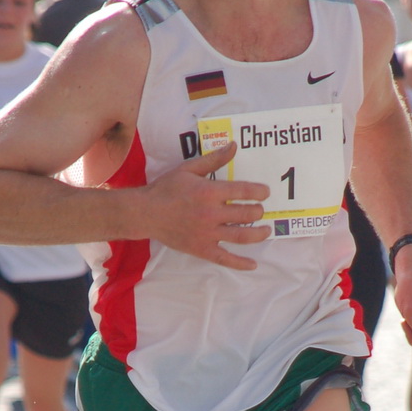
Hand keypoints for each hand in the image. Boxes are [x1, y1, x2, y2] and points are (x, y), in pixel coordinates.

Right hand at [141, 141, 268, 269]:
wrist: (145, 213)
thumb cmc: (166, 189)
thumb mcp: (189, 169)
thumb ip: (214, 159)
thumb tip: (234, 145)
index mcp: (209, 192)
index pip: (243, 191)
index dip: (259, 192)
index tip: (265, 193)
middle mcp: (211, 214)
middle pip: (246, 214)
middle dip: (258, 211)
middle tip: (260, 210)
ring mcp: (207, 234)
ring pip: (241, 236)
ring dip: (258, 234)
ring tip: (266, 231)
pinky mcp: (201, 249)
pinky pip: (225, 259)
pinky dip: (240, 263)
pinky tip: (252, 265)